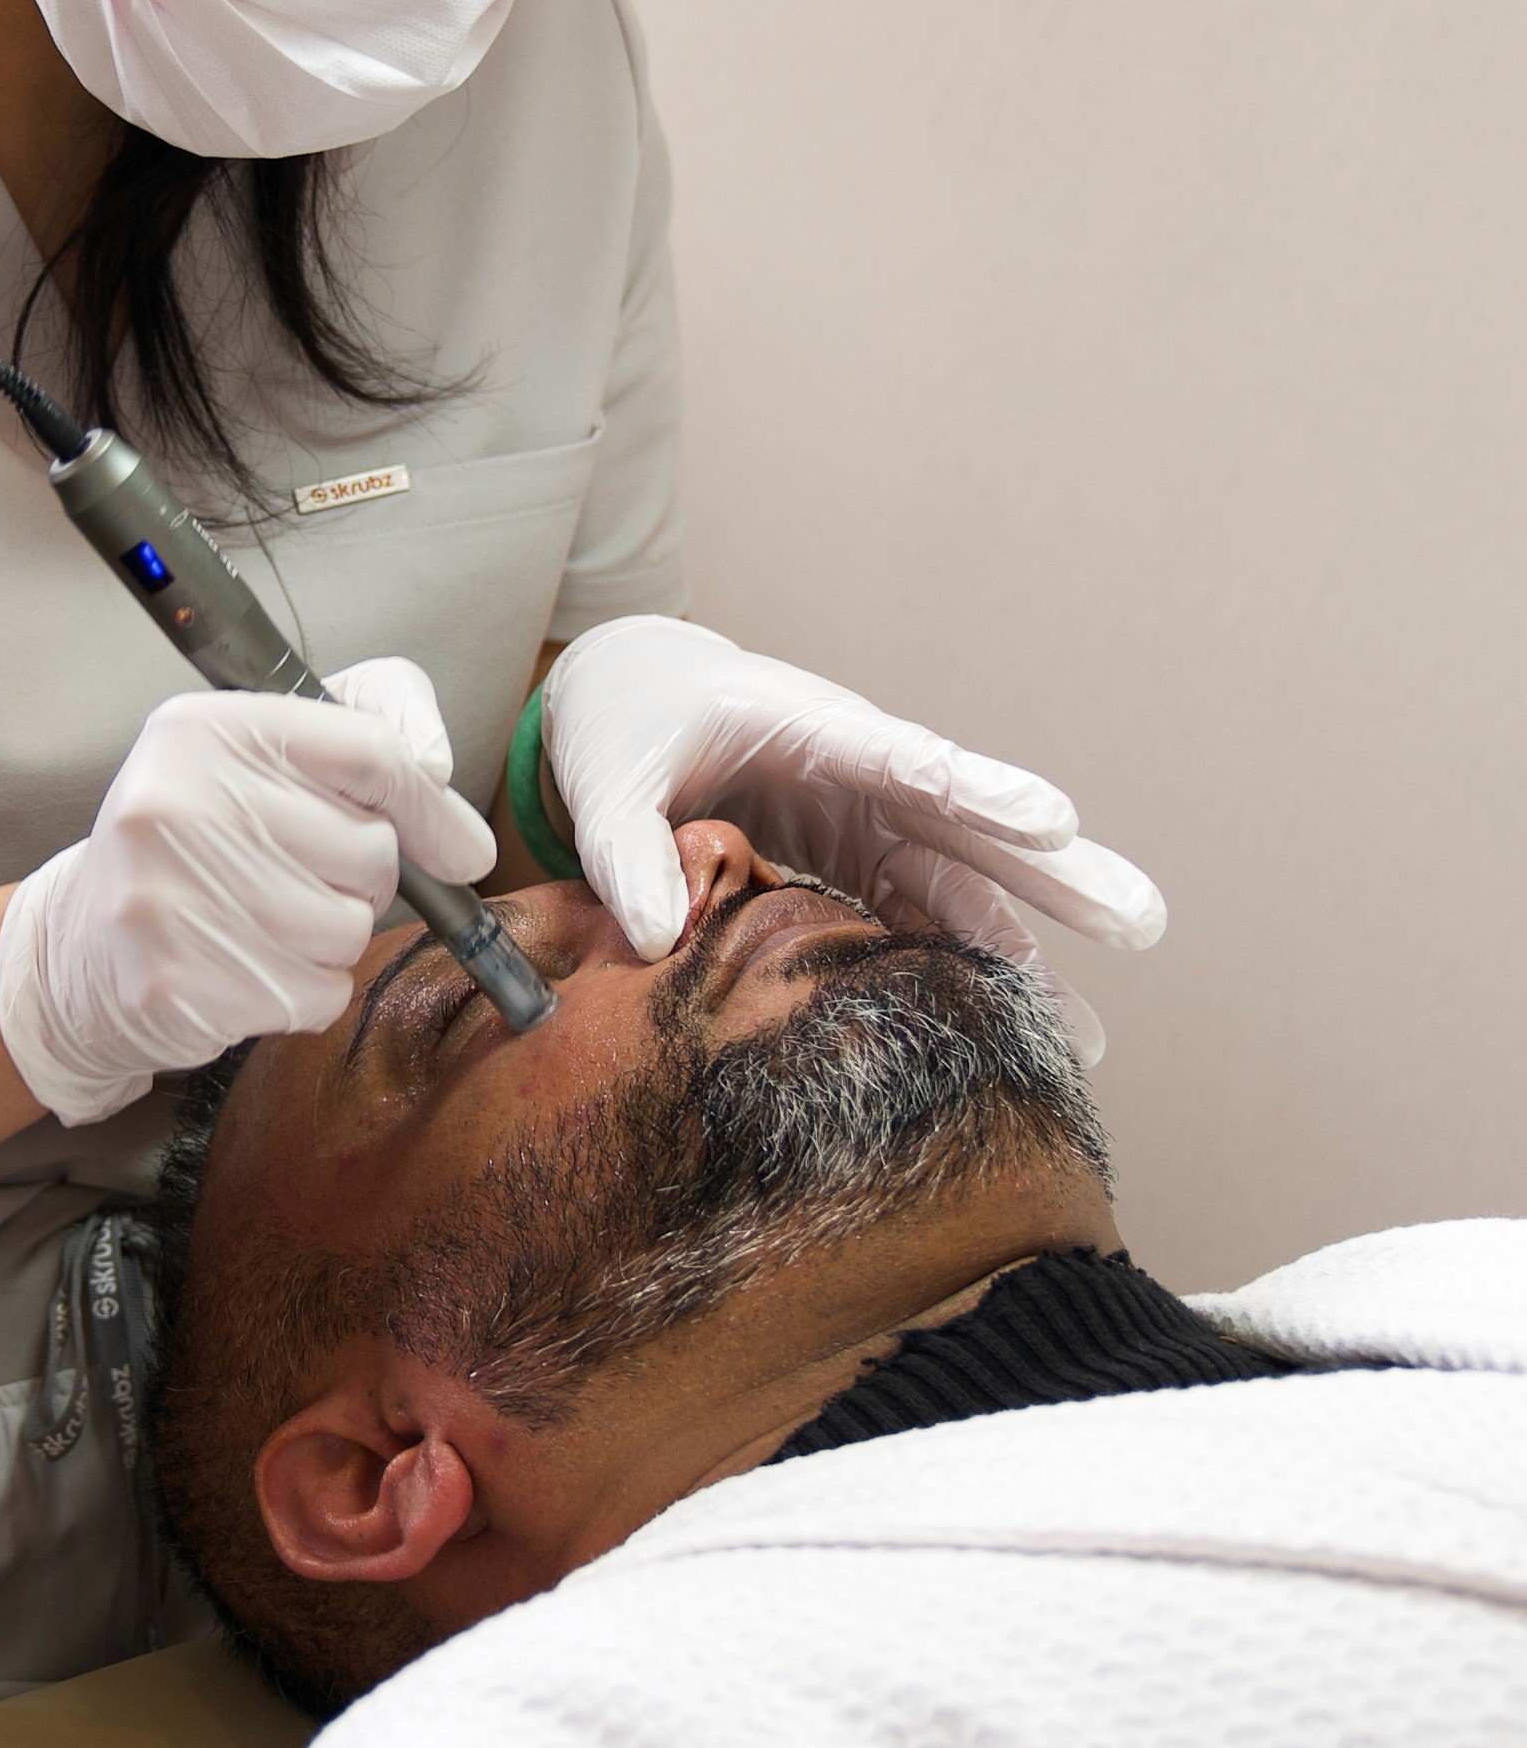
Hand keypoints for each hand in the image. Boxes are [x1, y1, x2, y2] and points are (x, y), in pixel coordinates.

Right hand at [0, 662, 494, 1125]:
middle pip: (369, 849)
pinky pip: (315, 994)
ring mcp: (167, 899)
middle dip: (361, 876)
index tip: (460, 847)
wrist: (87, 945)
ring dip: (333, 938)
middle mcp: (173, 804)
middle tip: (298, 875)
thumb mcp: (265, 757)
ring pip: (350, 929)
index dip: (431, 806)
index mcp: (202, 730)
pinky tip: (250, 967)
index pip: (367, 751)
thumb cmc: (202, 842)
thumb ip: (372, 735)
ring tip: (269, 922)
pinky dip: (304, 990)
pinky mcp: (175, 986)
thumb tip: (455, 811)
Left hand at [540, 618, 1163, 1062]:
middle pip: (971, 830)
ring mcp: (869, 826)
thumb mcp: (606, 777)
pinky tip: (1017, 1037)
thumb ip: (627, 848)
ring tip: (1085, 1039)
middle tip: (1141, 920)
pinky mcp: (858, 866)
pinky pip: (922, 923)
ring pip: (963, 890)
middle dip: (1055, 876)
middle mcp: (864, 780)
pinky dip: (967, 975)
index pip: (907, 759)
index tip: (1053, 822)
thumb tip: (662, 937)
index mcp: (812, 730)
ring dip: (1024, 956)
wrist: (638, 708)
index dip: (978, 790)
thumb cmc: (629, 726)